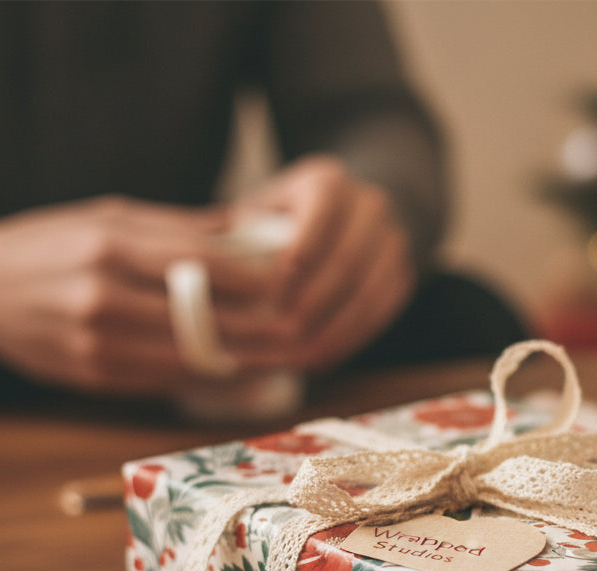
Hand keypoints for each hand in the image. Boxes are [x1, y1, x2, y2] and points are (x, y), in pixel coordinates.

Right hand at [0, 196, 293, 394]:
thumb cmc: (53, 244)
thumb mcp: (108, 216)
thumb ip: (179, 228)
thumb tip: (250, 233)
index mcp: (107, 246)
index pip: (196, 262)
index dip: (250, 276)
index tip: (291, 279)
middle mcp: (102, 296)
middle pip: (202, 317)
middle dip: (260, 326)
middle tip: (301, 327)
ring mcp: (98, 343)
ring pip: (190, 356)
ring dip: (245, 358)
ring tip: (285, 352)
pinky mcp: (99, 376)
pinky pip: (169, 379)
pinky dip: (210, 374)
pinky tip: (242, 369)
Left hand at [236, 156, 415, 372]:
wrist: (354, 212)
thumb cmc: (290, 216)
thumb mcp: (264, 208)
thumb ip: (236, 234)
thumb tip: (195, 271)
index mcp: (331, 184)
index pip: (321, 218)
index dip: (301, 256)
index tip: (272, 290)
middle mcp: (371, 209)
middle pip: (345, 266)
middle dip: (309, 307)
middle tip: (273, 338)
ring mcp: (393, 246)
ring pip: (364, 299)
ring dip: (327, 335)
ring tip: (289, 360)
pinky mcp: (401, 280)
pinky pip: (375, 319)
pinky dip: (344, 343)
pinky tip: (314, 361)